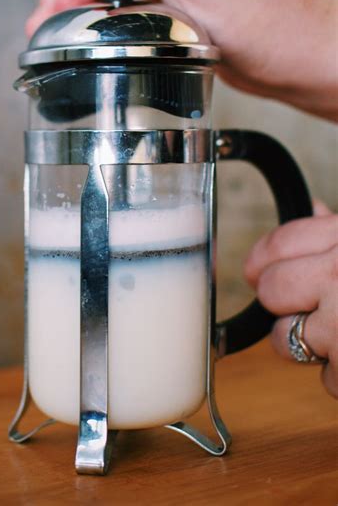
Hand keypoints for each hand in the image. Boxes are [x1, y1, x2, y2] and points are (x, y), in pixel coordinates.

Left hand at [245, 201, 337, 397]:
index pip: (278, 244)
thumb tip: (312, 208)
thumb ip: (337, 232)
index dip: (262, 262)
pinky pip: (325, 380)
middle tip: (313, 305)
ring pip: (285, 340)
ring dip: (308, 344)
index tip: (259, 272)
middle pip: (270, 291)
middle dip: (283, 303)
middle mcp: (337, 275)